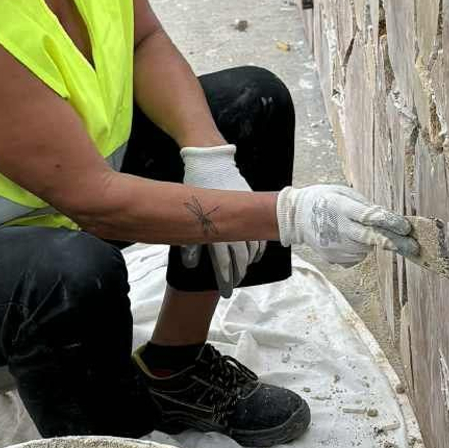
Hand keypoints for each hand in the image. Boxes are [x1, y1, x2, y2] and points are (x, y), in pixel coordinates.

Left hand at [179, 145, 263, 293]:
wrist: (210, 161)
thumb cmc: (196, 186)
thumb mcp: (189, 214)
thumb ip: (191, 240)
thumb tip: (190, 263)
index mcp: (215, 225)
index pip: (223, 258)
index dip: (226, 274)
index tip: (226, 286)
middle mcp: (232, 221)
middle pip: (240, 254)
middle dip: (239, 270)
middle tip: (236, 280)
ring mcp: (243, 212)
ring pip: (252, 243)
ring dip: (250, 259)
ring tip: (245, 268)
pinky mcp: (250, 205)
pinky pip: (259, 230)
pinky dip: (258, 244)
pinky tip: (255, 253)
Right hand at [276, 185, 418, 267]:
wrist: (296, 217)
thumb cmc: (325, 200)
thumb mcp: (344, 193)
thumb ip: (366, 206)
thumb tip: (390, 218)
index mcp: (342, 208)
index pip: (370, 217)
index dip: (391, 223)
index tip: (407, 228)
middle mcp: (340, 229)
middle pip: (372, 238)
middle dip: (395, 243)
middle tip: (414, 247)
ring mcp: (336, 247)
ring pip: (367, 248)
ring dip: (372, 241)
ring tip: (357, 230)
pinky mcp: (334, 259)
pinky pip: (357, 256)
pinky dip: (359, 248)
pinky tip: (347, 238)